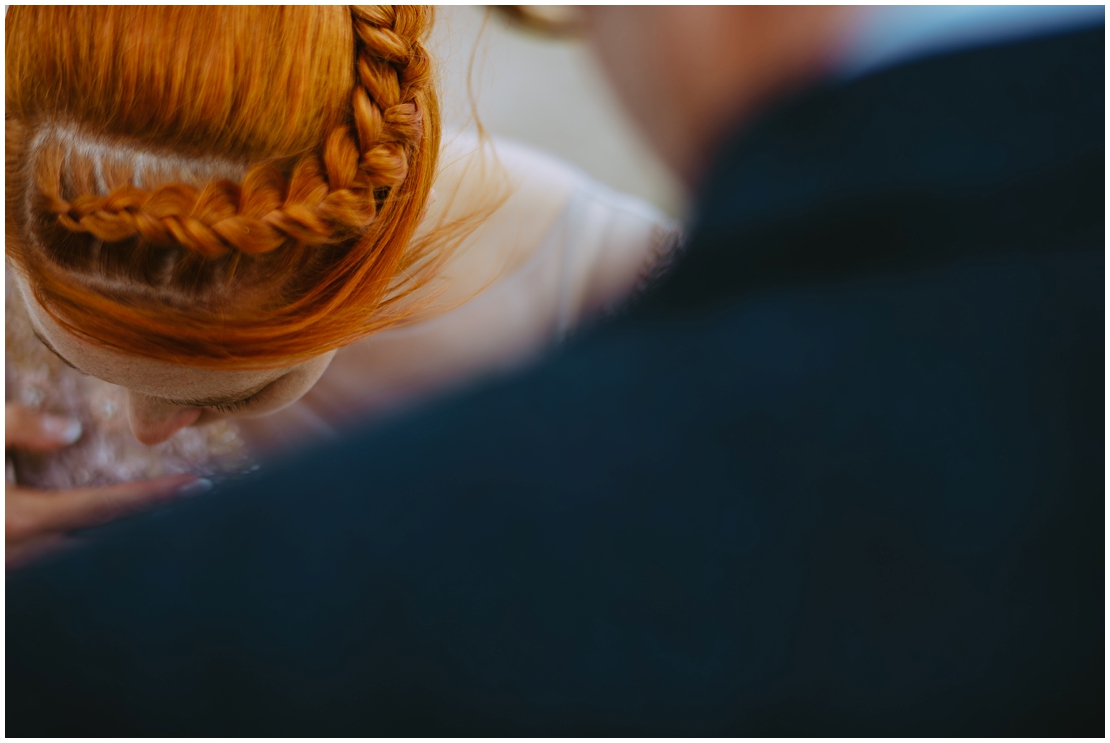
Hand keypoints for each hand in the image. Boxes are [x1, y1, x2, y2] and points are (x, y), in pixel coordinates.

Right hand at [6, 403, 205, 568]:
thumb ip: (17, 427)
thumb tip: (72, 429)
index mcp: (21, 518)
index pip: (106, 507)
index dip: (154, 496)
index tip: (197, 485)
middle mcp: (26, 550)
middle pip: (109, 536)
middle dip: (156, 516)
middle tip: (198, 495)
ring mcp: (19, 563)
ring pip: (89, 551)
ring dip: (131, 530)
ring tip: (172, 506)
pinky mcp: (16, 562)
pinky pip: (66, 556)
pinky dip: (100, 538)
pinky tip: (122, 522)